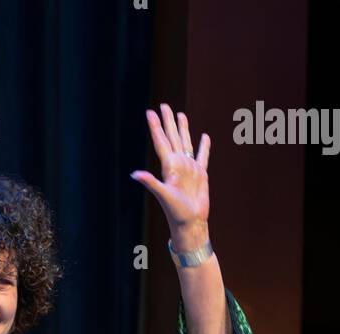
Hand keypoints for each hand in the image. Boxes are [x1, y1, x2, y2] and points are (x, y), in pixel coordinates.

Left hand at [131, 104, 210, 247]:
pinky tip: (204, 136)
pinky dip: (204, 146)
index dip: (155, 127)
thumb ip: (150, 183)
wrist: (191, 222)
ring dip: (182, 129)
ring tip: (180, 115)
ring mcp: (189, 168)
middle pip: (172, 137)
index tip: (150, 112)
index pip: (161, 142)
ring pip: (185, 142)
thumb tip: (134, 174)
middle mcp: (178, 164)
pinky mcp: (200, 174)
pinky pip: (202, 156)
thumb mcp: (163, 195)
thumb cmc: (176, 211)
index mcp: (169, 166)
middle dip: (168, 122)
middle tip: (163, 105)